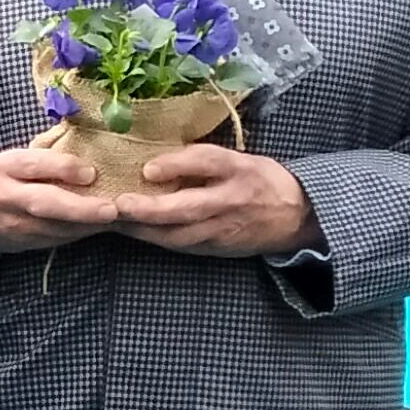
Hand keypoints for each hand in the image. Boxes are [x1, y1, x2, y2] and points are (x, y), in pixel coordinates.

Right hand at [0, 144, 123, 254]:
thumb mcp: (9, 157)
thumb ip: (42, 153)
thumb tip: (86, 140)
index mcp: (2, 168)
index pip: (33, 166)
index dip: (62, 168)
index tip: (90, 172)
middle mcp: (6, 198)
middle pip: (45, 204)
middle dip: (80, 208)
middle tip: (111, 210)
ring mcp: (13, 225)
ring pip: (55, 228)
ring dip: (88, 225)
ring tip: (119, 219)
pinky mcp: (22, 244)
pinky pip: (56, 239)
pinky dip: (80, 233)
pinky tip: (100, 227)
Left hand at [114, 144, 321, 257]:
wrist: (297, 216)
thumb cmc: (260, 180)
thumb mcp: (237, 159)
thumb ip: (199, 160)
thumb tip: (153, 165)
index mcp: (238, 172)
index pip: (208, 163)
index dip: (177, 165)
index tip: (147, 169)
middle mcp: (230, 203)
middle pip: (186, 208)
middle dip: (148, 209)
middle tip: (117, 204)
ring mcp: (222, 231)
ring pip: (177, 234)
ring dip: (143, 229)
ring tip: (112, 219)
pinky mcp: (216, 249)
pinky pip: (180, 245)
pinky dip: (154, 238)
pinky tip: (131, 230)